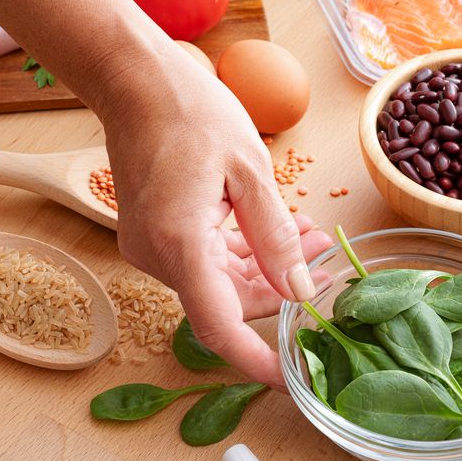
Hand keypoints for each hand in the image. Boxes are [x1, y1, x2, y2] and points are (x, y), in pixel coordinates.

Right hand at [101, 56, 330, 385]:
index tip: (291, 379)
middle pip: (225, 302)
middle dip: (280, 289)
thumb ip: (277, 238)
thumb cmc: (190, 113)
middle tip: (327, 260)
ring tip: (310, 234)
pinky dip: (238, 253)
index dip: (255, 360)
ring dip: (264, 267)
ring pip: (216, 282)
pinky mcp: (152, 235)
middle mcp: (156, 256)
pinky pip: (201, 261)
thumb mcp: (251, 172)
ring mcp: (149, 247)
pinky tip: (275, 228)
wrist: (134, 81)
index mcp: (180, 244)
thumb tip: (301, 291)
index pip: (219, 326)